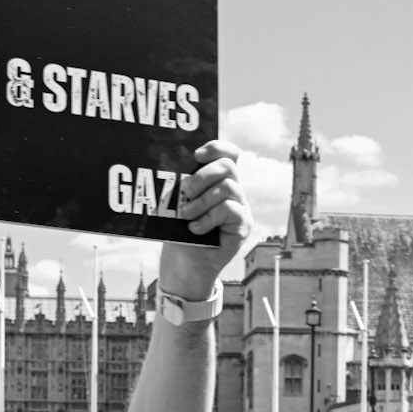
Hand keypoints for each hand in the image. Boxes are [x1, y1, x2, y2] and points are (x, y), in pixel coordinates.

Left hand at [159, 139, 252, 300]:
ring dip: (202, 200)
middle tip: (186, 191)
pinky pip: (230, 209)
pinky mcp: (243, 225)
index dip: (216, 148)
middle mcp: (233, 191)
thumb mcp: (178, 205)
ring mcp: (240, 207)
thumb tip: (169, 168)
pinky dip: (208, 218)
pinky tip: (195, 228)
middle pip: (228, 166)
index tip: (196, 155)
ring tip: (186, 214)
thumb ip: (183, 187)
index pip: (228, 154)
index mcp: (217, 181)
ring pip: (228, 187)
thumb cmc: (179, 232)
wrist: (185, 264)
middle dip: (203, 175)